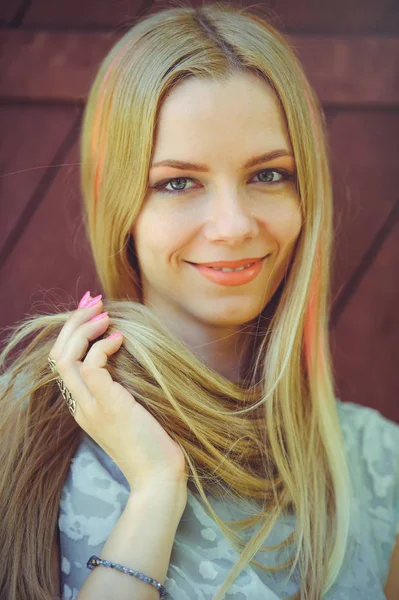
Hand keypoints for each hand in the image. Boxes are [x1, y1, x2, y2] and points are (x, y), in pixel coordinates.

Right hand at [48, 292, 187, 495]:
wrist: (160, 477)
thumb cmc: (155, 442)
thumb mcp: (133, 408)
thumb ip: (122, 384)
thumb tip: (127, 350)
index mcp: (84, 407)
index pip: (64, 362)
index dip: (72, 333)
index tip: (91, 311)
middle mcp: (80, 406)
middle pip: (58, 356)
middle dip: (72, 323)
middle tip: (93, 301)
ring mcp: (91, 407)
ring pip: (66, 358)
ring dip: (83, 328)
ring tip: (103, 313)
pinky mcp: (108, 405)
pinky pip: (92, 365)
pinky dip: (103, 346)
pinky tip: (121, 338)